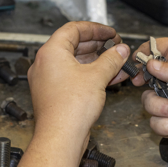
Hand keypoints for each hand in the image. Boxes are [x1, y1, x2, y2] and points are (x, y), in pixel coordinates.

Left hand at [27, 21, 129, 159]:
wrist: (60, 138)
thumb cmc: (69, 109)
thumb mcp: (97, 77)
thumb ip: (111, 59)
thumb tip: (120, 50)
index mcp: (51, 52)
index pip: (73, 29)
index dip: (95, 28)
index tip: (110, 32)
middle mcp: (47, 64)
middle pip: (75, 46)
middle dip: (99, 45)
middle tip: (116, 46)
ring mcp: (50, 80)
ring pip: (77, 64)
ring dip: (99, 62)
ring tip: (118, 62)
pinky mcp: (57, 94)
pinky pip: (76, 78)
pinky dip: (92, 76)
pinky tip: (112, 77)